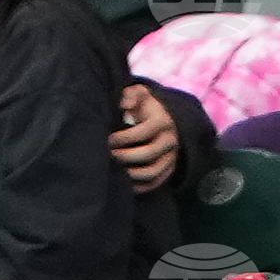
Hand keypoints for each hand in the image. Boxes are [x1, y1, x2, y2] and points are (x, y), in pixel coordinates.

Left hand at [111, 78, 181, 192]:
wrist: (162, 119)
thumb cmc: (143, 106)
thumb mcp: (138, 94)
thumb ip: (131, 94)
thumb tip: (124, 104)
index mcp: (162, 121)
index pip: (143, 132)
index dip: (124, 137)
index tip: (108, 139)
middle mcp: (170, 140)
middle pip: (148, 154)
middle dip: (125, 156)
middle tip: (109, 155)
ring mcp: (171, 157)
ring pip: (152, 172)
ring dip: (132, 174)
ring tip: (116, 170)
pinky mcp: (169, 170)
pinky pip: (155, 183)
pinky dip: (140, 186)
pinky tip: (125, 183)